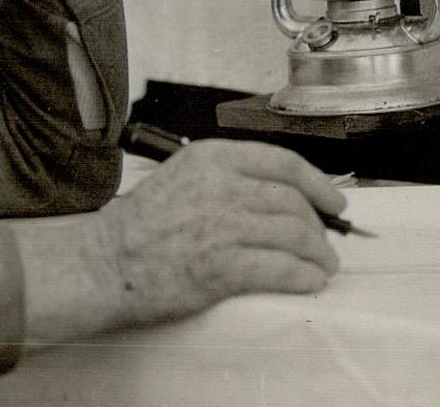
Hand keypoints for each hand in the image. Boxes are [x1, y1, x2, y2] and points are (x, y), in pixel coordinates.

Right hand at [93, 140, 344, 326]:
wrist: (104, 264)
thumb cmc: (140, 226)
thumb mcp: (182, 176)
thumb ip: (227, 178)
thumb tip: (283, 197)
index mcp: (212, 158)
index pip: (284, 163)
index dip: (319, 183)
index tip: (334, 201)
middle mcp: (221, 187)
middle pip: (294, 202)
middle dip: (319, 227)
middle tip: (325, 244)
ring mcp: (222, 227)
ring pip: (295, 235)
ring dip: (319, 255)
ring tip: (324, 266)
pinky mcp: (222, 268)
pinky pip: (282, 269)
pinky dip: (304, 277)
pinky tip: (310, 282)